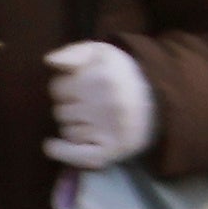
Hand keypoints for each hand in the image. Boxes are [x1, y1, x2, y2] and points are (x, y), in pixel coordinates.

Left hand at [40, 37, 156, 167]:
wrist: (158, 102)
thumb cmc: (121, 75)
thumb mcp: (100, 53)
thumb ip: (73, 52)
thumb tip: (48, 61)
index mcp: (100, 78)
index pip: (57, 88)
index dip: (65, 88)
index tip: (80, 88)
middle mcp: (105, 104)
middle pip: (60, 111)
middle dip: (69, 108)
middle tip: (89, 106)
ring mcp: (108, 130)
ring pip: (67, 132)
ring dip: (72, 127)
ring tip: (92, 121)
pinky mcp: (111, 151)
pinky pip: (75, 155)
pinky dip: (61, 151)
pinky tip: (52, 145)